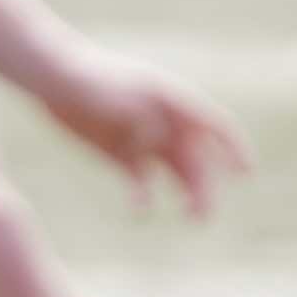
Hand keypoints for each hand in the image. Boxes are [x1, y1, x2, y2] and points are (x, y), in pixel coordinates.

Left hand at [38, 48, 251, 215]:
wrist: (51, 77)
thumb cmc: (87, 78)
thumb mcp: (119, 94)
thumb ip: (144, 115)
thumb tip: (161, 137)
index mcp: (172, 100)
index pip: (214, 125)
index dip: (233, 148)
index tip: (245, 173)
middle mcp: (165, 122)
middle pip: (196, 158)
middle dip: (204, 186)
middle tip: (203, 215)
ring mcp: (145, 139)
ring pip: (175, 173)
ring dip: (186, 195)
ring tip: (191, 219)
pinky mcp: (122, 155)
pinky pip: (141, 182)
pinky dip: (144, 198)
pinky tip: (139, 212)